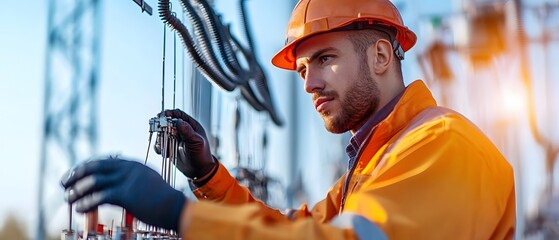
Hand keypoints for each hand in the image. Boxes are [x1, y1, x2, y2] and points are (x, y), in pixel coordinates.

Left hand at [60, 157, 185, 230]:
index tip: (74, 174)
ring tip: (68, 198)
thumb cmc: (162, 199)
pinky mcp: (126, 194)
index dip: (85, 167)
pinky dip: (86, 203)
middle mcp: (128, 169)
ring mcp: (127, 180)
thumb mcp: (147, 181)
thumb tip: (115, 185)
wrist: (175, 207)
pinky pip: (99, 197)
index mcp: (132, 164)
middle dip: (75, 175)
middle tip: (64, 183)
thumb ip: (132, 178)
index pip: (103, 162)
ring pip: (93, 182)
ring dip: (77, 190)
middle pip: (94, 168)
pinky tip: (80, 208)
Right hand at [155, 109, 216, 180]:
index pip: (179, 114)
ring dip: (160, 138)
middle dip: (162, 125)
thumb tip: (178, 121)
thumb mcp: (197, 142)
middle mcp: (181, 130)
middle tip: (159, 130)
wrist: (198, 170)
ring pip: (162, 132)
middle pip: (167, 122)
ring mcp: (174, 138)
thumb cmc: (202, 155)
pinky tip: (166, 153)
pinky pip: (160, 143)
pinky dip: (159, 147)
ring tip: (165, 146)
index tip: (163, 115)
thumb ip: (188, 132)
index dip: (170, 113)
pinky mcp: (169, 146)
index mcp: (191, 125)